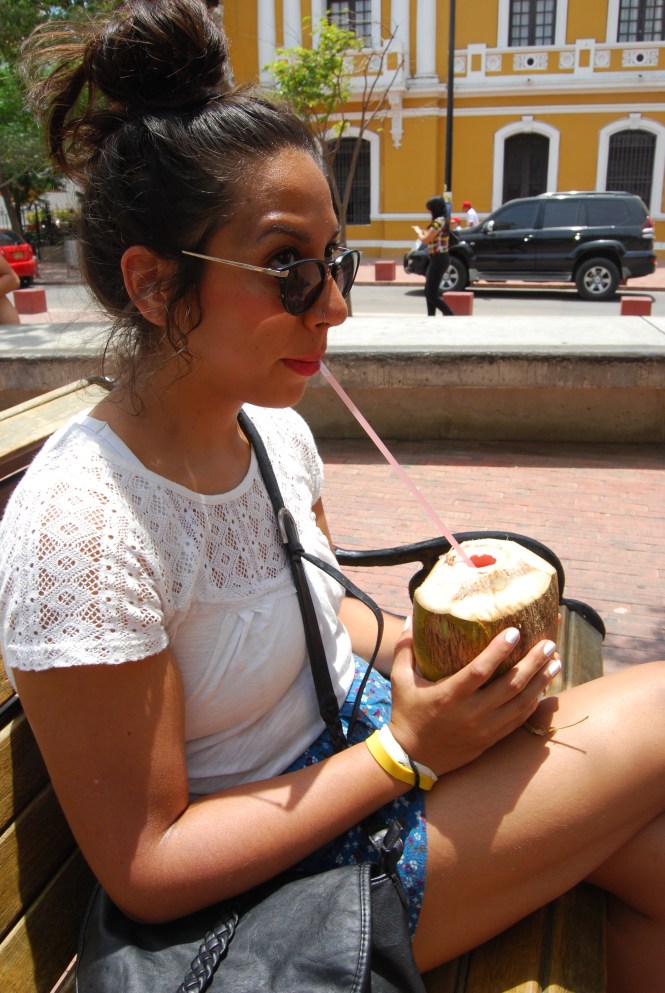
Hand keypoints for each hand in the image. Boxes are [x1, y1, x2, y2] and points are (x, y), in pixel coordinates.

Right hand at [388, 621, 560, 775]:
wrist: (412, 759)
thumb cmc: (406, 713)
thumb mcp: (400, 680)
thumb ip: (406, 649)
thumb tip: (411, 618)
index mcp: (449, 696)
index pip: (479, 671)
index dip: (499, 651)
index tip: (516, 632)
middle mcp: (471, 713)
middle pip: (510, 686)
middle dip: (533, 663)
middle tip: (549, 644)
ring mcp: (484, 729)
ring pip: (521, 704)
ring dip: (541, 682)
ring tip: (556, 662)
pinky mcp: (491, 740)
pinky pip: (519, 720)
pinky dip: (533, 703)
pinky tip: (544, 688)